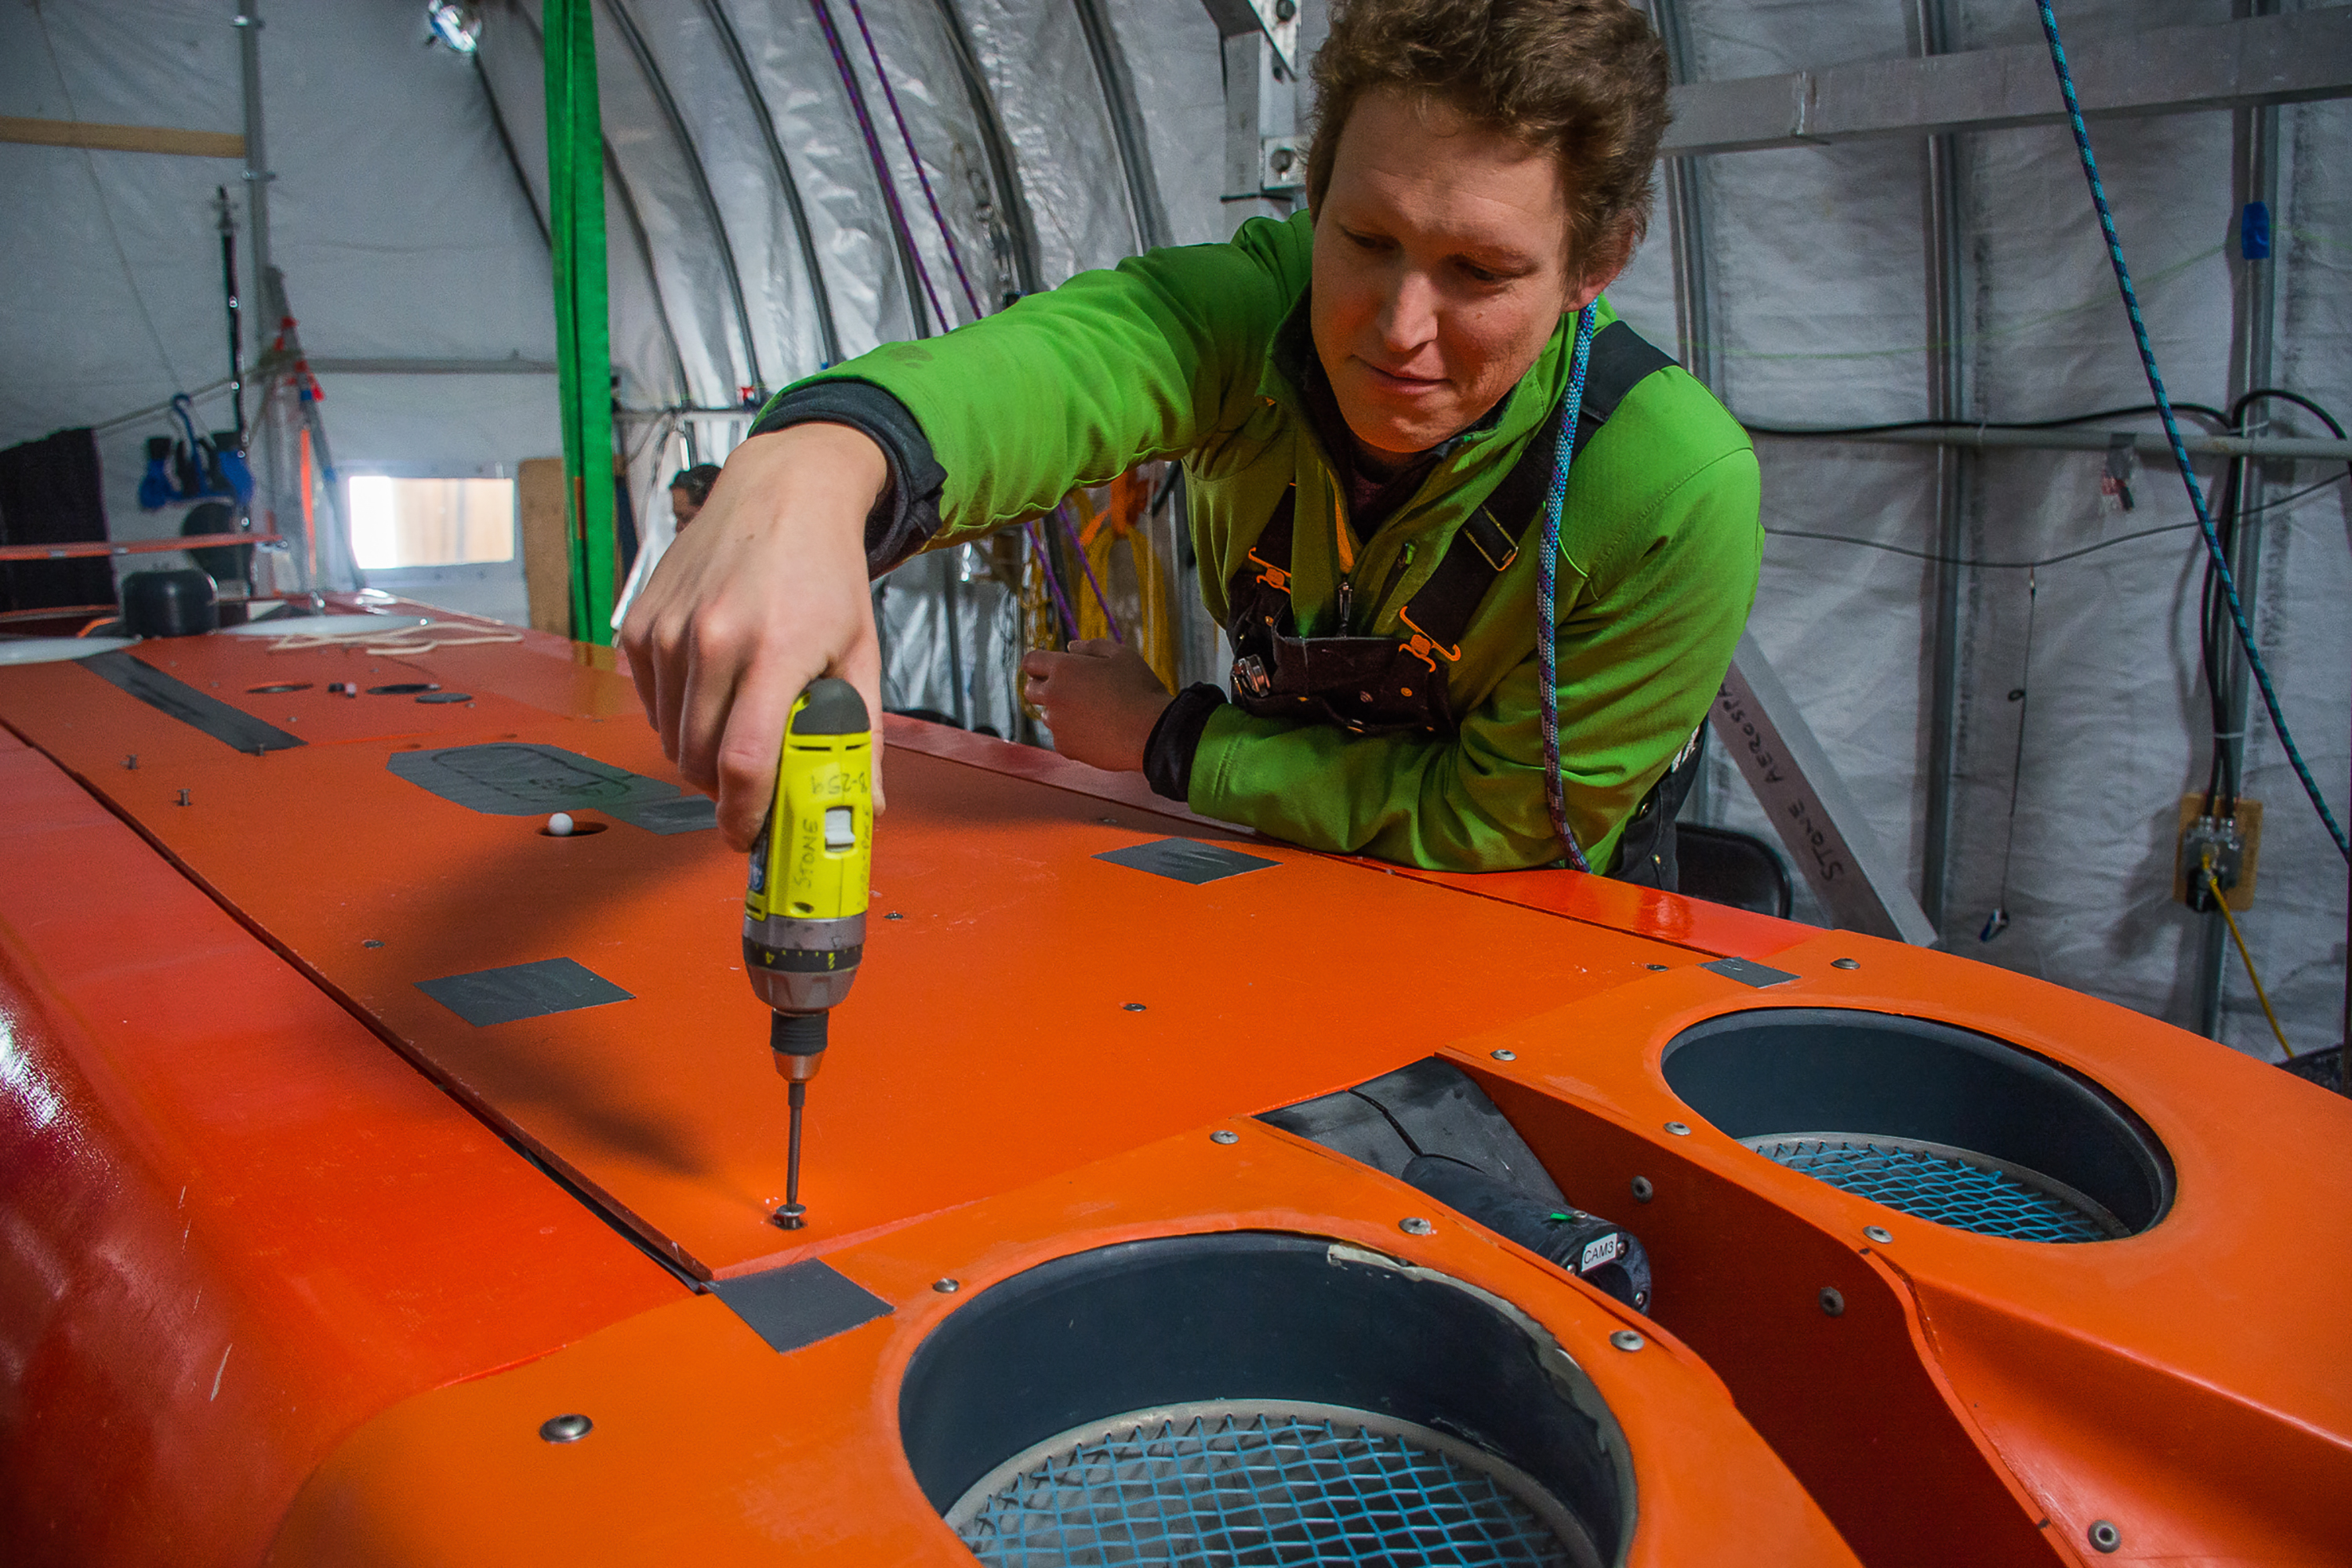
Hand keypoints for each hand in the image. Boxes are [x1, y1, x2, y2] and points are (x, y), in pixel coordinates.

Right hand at [619, 423, 887, 850]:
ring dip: (702, 755)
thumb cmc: (826, 572)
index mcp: (775, 651)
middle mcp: (712, 640)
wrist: (783, 493)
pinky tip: (714, 689)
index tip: (750, 836)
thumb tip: (862, 808)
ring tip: (741, 726)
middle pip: (700, 762)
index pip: (743, 762)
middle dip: (726, 791)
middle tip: (755, 785)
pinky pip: (652, 705)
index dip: (743, 816)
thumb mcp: (861, 652)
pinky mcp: (640, 626)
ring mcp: (668, 632)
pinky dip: (678, 717)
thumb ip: (860, 735)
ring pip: (671, 739)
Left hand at [1020, 639, 1173, 772]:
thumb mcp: (1121, 655)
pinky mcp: (1066, 747)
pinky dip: (1072, 733)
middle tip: (1070, 688)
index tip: (1050, 666)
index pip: (1030, 661)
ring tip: (1092, 711)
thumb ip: (1092, 647)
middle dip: (1043, 686)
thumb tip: (1071, 647)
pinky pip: (1061, 737)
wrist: (1152, 732)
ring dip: (1061, 710)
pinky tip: (1097, 730)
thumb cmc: (1140, 690)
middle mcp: (1053, 696)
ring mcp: (1057, 724)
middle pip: (1030, 690)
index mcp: (1063, 669)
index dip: (1038, 662)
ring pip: (1047, 715)